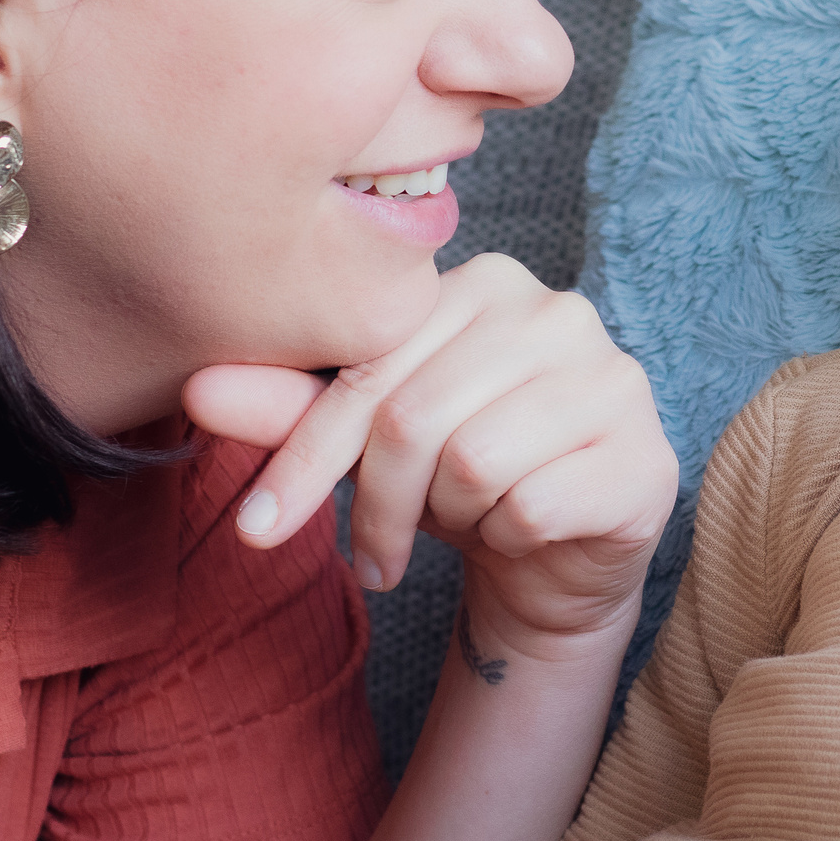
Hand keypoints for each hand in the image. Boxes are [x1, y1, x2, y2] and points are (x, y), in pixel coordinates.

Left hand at [183, 253, 676, 657]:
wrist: (553, 557)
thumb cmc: (454, 477)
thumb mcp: (363, 443)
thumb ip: (289, 408)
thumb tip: (195, 386)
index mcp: (486, 284)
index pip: (371, 368)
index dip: (305, 457)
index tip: (257, 528)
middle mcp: (559, 314)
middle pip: (416, 419)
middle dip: (377, 507)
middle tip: (375, 556)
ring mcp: (614, 380)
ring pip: (474, 463)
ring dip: (449, 520)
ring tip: (464, 524)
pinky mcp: (644, 456)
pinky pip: (533, 506)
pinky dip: (507, 539)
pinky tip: (519, 535)